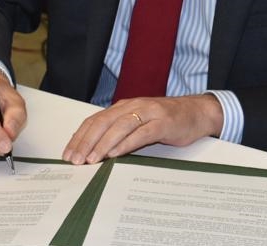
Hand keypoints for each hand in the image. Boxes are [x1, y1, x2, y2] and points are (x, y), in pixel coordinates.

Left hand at [62, 94, 222, 163]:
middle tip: (75, 160)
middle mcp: (133, 106)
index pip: (95, 120)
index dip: (79, 137)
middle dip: (86, 142)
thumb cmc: (166, 120)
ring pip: (119, 127)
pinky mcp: (163, 122)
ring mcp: (149, 113)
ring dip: (103, 144)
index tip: (68, 154)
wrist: (197, 112)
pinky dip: (126, 143)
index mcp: (124, 107)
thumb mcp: (139, 123)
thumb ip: (120, 132)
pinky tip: (115, 154)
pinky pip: (141, 133)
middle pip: (103, 123)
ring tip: (91, 159)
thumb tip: (94, 150)